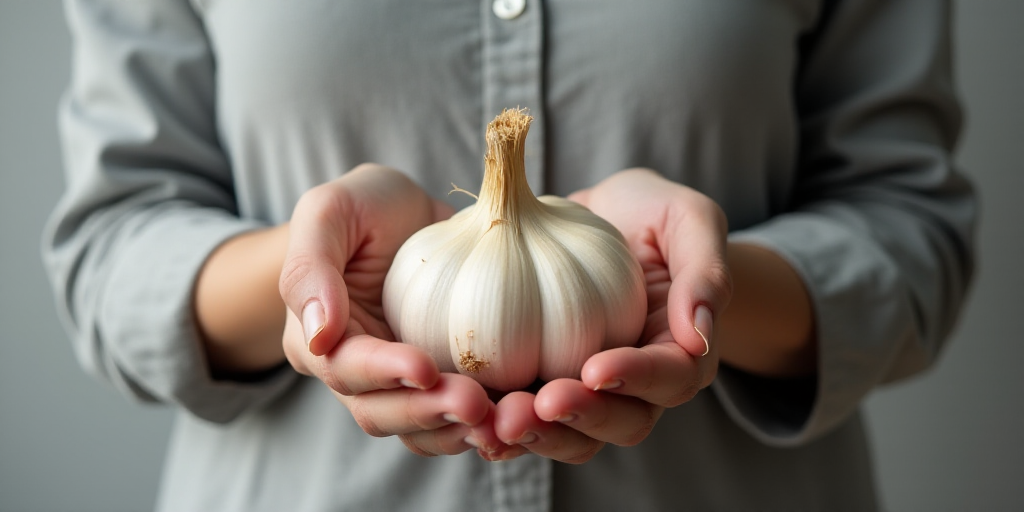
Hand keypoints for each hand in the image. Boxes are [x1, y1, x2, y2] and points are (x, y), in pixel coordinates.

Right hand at [279, 164, 505, 456]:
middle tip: (474, 403)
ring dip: (457, 430)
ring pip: (419, 428)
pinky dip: (483, 427)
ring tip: (499, 420)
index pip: (345, 367)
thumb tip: (320, 335)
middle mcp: (356, 374)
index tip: (424, 368)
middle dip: (426, 411)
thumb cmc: (363, 207)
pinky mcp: (445, 384)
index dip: (384, 372)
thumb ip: (310, 267)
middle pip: (381, 411)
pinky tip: (515, 418)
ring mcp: (401, 385)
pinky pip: (456, 421)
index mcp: (317, 338)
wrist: (409, 215)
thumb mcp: (329, 213)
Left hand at [492, 168, 731, 462]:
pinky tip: (472, 420)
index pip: (671, 378)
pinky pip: (529, 420)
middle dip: (583, 419)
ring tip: (500, 420)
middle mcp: (638, 383)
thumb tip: (701, 335)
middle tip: (543, 403)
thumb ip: (705, 271)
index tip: (597, 368)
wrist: (602, 216)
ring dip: (539, 435)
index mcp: (681, 350)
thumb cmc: (653, 214)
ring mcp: (589, 390)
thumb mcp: (690, 220)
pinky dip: (503, 427)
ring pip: (573, 435)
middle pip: (623, 422)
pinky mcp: (545, 385)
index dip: (637, 378)